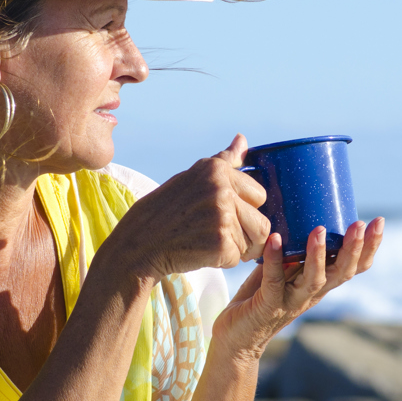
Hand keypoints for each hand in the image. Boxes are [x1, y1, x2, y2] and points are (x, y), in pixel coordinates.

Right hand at [104, 135, 271, 280]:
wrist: (138, 243)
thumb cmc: (165, 211)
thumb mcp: (192, 178)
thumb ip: (224, 161)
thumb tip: (242, 139)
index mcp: (216, 170)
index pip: (259, 195)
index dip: (244, 210)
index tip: (221, 214)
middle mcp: (222, 189)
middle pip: (263, 222)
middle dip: (247, 234)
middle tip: (218, 234)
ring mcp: (222, 216)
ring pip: (254, 242)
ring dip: (236, 249)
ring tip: (208, 242)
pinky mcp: (220, 243)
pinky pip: (237, 258)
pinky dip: (221, 261)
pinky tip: (199, 251)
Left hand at [212, 217, 384, 361]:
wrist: (237, 338)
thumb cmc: (260, 297)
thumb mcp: (283, 269)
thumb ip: (294, 249)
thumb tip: (298, 211)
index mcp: (320, 283)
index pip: (353, 268)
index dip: (369, 248)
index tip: (378, 223)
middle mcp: (311, 293)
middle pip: (342, 273)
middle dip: (354, 249)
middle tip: (360, 224)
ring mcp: (291, 301)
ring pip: (314, 280)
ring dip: (319, 255)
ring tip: (319, 230)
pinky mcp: (268, 305)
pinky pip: (273, 280)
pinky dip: (275, 259)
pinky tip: (275, 240)